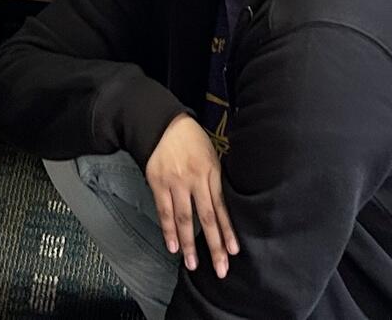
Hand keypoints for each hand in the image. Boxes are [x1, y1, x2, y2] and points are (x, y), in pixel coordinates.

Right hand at [145, 114, 237, 277]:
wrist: (162, 122)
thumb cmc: (192, 139)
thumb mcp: (211, 154)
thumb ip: (216, 179)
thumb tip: (223, 206)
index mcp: (212, 171)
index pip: (221, 207)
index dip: (227, 230)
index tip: (233, 251)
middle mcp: (195, 179)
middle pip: (206, 217)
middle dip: (214, 245)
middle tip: (220, 269)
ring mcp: (175, 182)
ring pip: (184, 218)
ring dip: (189, 243)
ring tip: (193, 264)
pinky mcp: (158, 183)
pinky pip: (164, 211)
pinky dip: (168, 230)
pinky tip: (173, 246)